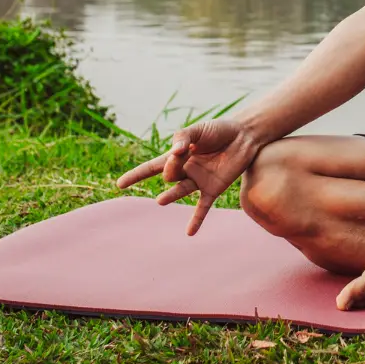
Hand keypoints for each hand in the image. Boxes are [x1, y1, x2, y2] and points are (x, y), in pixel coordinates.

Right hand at [115, 117, 265, 235]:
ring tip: (160, 200)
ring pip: (179, 191)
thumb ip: (184, 137)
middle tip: (182, 153)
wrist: (245, 136)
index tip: (119, 185)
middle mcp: (185, 171)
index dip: (135, 175)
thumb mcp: (198, 130)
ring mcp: (198, 181)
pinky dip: (196, 220)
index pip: (151, 168)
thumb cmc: (220, 130)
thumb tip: (174, 152)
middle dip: (172, 166)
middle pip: (169, 175)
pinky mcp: (213, 189)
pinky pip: (202, 208)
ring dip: (170, 196)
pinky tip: (189, 233)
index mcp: (178, 157)